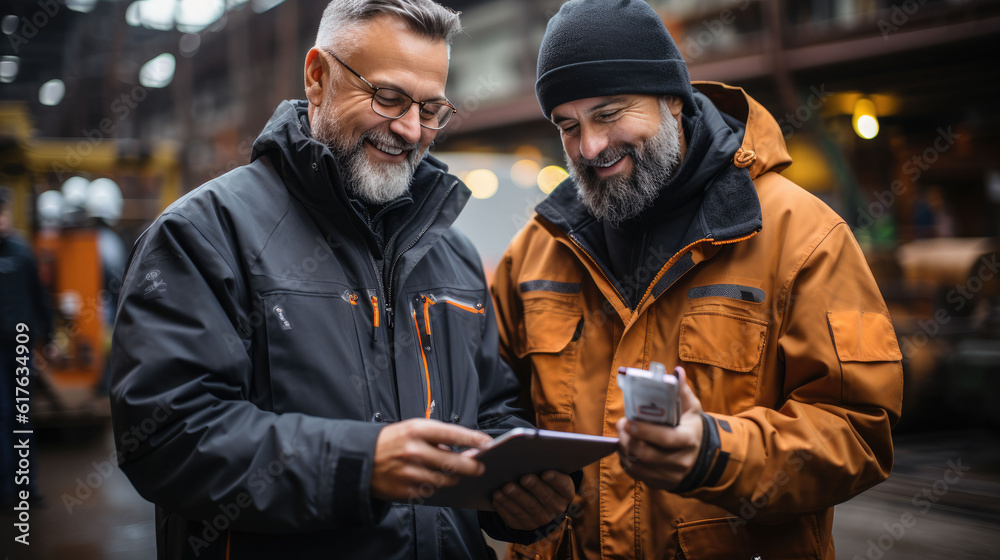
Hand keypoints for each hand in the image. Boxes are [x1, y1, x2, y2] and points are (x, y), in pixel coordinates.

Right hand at [371, 418, 491, 501]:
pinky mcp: (405, 489)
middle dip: (471, 466)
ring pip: (445, 479)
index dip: (473, 439)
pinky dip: (435, 486)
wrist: (360, 459)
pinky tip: (431, 479)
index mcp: (417, 430)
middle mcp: (414, 451)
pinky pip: (431, 491)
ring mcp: (410, 472)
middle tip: (479, 467)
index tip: (487, 443)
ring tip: (453, 473)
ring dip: (453, 477)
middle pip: (454, 462)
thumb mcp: (411, 429)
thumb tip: (464, 451)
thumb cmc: (391, 441)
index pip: (453, 434)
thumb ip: (436, 438)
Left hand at [491, 470, 574, 530]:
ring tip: (505, 488)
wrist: (538, 506)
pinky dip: (505, 507)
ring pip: (528, 509)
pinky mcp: (524, 526)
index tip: (546, 473)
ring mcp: (540, 520)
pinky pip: (514, 518)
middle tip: (524, 478)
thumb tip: (531, 455)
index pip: (564, 486)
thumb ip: (544, 467)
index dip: (556, 480)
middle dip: (534, 487)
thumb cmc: (542, 483)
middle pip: (545, 498)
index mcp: (565, 494)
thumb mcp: (549, 476)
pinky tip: (497, 497)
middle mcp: (556, 509)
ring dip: (516, 498)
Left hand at [616, 366, 703, 490]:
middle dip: (628, 440)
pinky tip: (625, 449)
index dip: (645, 431)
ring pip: (640, 467)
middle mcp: (681, 461)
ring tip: (620, 436)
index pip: (666, 438)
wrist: (703, 458)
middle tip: (621, 425)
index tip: (629, 421)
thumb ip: (681, 391)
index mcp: (689, 439)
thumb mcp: (692, 409)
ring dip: (624, 450)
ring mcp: (671, 475)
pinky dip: (627, 462)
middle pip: (648, 455)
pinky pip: (638, 475)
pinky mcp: (662, 484)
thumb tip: (676, 371)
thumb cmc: (692, 428)